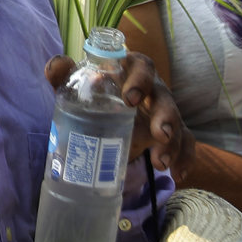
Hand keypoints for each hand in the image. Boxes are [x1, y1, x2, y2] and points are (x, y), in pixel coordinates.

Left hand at [44, 51, 193, 177]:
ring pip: (178, 122)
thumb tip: (56, 66)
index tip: (130, 99)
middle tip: (158, 134)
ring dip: (173, 143)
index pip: (141, 66)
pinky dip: (185, 159)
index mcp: (130, 70)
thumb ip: (62, 75)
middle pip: (165, 96)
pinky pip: (186, 143)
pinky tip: (177, 174)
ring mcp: (164, 111)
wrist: (107, 116)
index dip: (140, 79)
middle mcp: (152, 88)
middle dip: (165, 116)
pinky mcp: (172, 132)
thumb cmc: (92, 94)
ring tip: (160, 163)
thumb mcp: (74, 86)